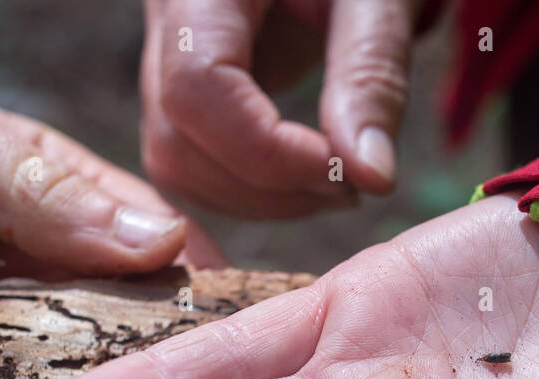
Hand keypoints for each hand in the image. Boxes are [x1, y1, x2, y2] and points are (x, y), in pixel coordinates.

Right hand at [141, 0, 414, 216]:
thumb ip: (372, 76)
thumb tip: (372, 179)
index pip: (197, 90)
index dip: (270, 153)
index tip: (348, 175)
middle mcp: (166, 19)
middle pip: (176, 140)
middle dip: (267, 187)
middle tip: (352, 186)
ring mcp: (167, 58)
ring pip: (176, 164)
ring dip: (258, 201)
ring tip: (337, 184)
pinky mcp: (188, 88)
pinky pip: (193, 161)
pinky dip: (249, 191)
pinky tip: (309, 180)